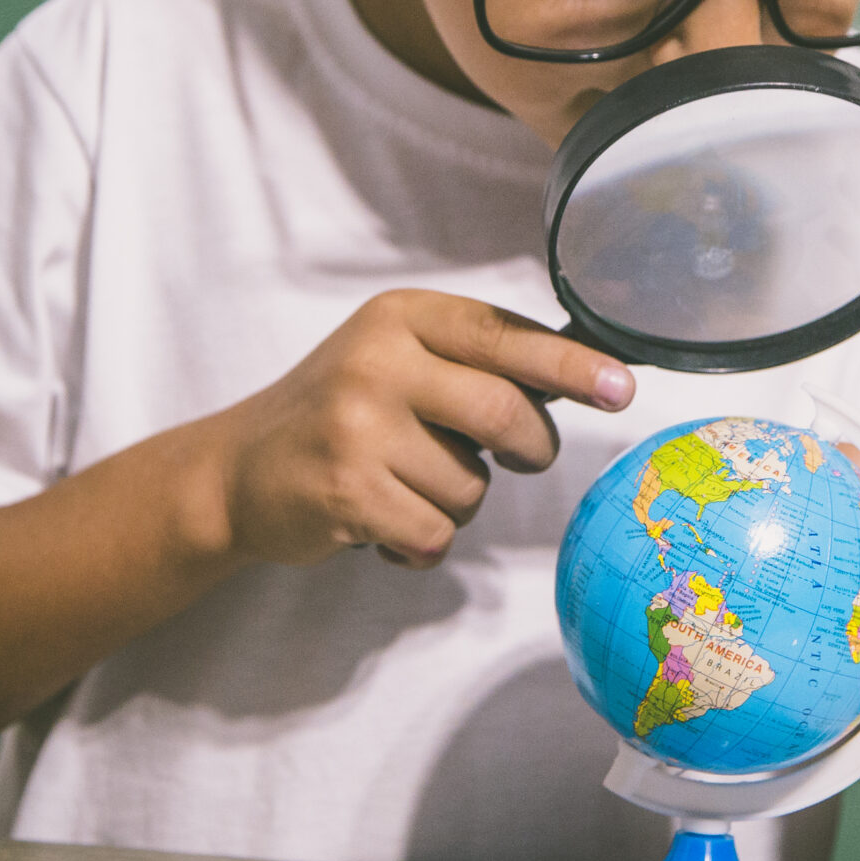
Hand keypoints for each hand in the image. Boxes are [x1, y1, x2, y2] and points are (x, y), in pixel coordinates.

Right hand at [199, 290, 632, 568]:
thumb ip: (475, 363)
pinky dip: (422, 543)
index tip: (621, 388)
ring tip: (406, 486)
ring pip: (471, 485)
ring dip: (457, 503)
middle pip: (504, 412)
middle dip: (529, 449)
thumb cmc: (342, 414)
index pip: (505, 335)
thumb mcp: (398, 360)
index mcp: (401, 317)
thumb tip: (587, 376)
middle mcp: (378, 360)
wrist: (237, 471)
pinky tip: (382, 522)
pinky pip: (434, 533)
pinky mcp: (345, 490)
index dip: (570, 367)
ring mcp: (357, 425)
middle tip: (522, 459)